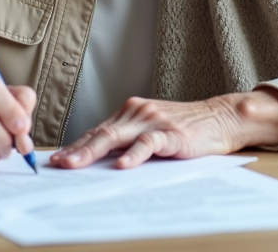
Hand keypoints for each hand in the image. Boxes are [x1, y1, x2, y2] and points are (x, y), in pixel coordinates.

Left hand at [50, 94, 246, 169]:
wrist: (220, 118)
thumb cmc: (186, 128)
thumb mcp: (152, 130)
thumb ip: (130, 141)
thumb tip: (102, 162)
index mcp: (131, 112)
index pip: (97, 130)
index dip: (76, 145)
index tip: (57, 159)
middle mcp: (138, 112)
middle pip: (101, 133)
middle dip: (77, 149)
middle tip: (59, 163)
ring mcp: (153, 121)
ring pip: (117, 137)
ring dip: (93, 152)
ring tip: (76, 164)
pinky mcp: (171, 133)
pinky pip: (147, 143)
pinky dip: (133, 155)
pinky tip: (122, 166)